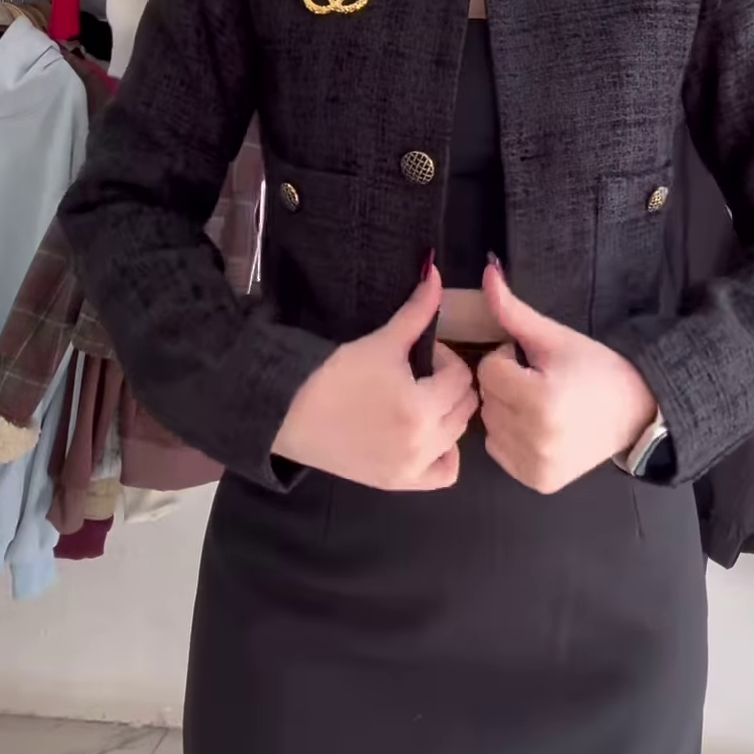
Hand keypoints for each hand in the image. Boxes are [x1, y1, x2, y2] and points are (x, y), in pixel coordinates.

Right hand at [272, 262, 478, 489]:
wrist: (289, 413)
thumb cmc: (333, 375)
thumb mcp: (380, 342)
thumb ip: (416, 311)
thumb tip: (436, 271)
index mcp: (420, 407)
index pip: (460, 377)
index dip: (444, 357)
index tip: (422, 352)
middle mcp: (422, 443)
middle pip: (464, 408)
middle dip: (449, 384)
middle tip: (423, 373)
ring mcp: (411, 468)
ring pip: (458, 437)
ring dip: (449, 413)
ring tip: (423, 399)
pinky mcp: (397, 482)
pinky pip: (444, 474)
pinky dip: (445, 455)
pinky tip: (430, 437)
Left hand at [476, 259, 658, 492]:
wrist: (636, 411)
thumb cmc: (596, 369)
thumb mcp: (556, 337)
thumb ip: (514, 311)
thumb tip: (486, 270)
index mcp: (541, 401)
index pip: (489, 370)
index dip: (509, 358)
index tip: (535, 362)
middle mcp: (537, 439)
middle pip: (487, 398)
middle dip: (506, 384)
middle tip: (540, 382)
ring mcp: (537, 466)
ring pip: (490, 424)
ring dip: (506, 410)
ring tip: (540, 404)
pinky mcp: (539, 482)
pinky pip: (499, 450)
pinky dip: (511, 438)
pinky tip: (539, 429)